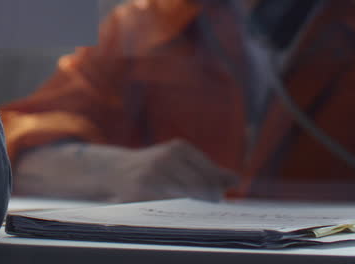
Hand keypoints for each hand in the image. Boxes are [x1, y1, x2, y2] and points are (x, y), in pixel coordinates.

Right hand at [105, 140, 237, 202]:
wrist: (118, 169)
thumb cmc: (156, 167)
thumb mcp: (181, 161)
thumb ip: (209, 170)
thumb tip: (236, 179)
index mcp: (180, 147)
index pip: (208, 171)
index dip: (217, 187)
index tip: (219, 198)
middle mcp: (168, 156)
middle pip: (199, 183)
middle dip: (209, 197)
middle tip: (211, 206)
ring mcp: (155, 170)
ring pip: (186, 193)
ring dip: (195, 203)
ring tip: (196, 207)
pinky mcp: (145, 186)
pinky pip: (169, 200)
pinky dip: (178, 206)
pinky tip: (178, 207)